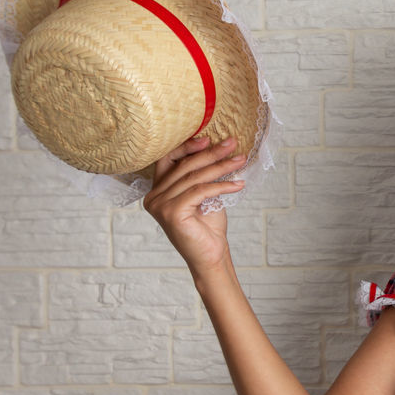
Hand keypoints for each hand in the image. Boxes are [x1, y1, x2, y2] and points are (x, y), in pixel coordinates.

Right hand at [142, 135, 245, 275]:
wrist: (211, 255)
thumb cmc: (208, 226)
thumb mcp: (204, 194)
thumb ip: (201, 175)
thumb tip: (216, 147)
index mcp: (157, 191)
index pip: (168, 160)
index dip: (187, 147)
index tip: (209, 139)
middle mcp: (153, 197)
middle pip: (184, 167)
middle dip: (211, 153)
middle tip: (232, 143)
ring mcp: (160, 205)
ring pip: (194, 178)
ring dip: (221, 167)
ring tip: (240, 160)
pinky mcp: (171, 212)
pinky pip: (200, 191)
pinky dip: (222, 186)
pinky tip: (238, 184)